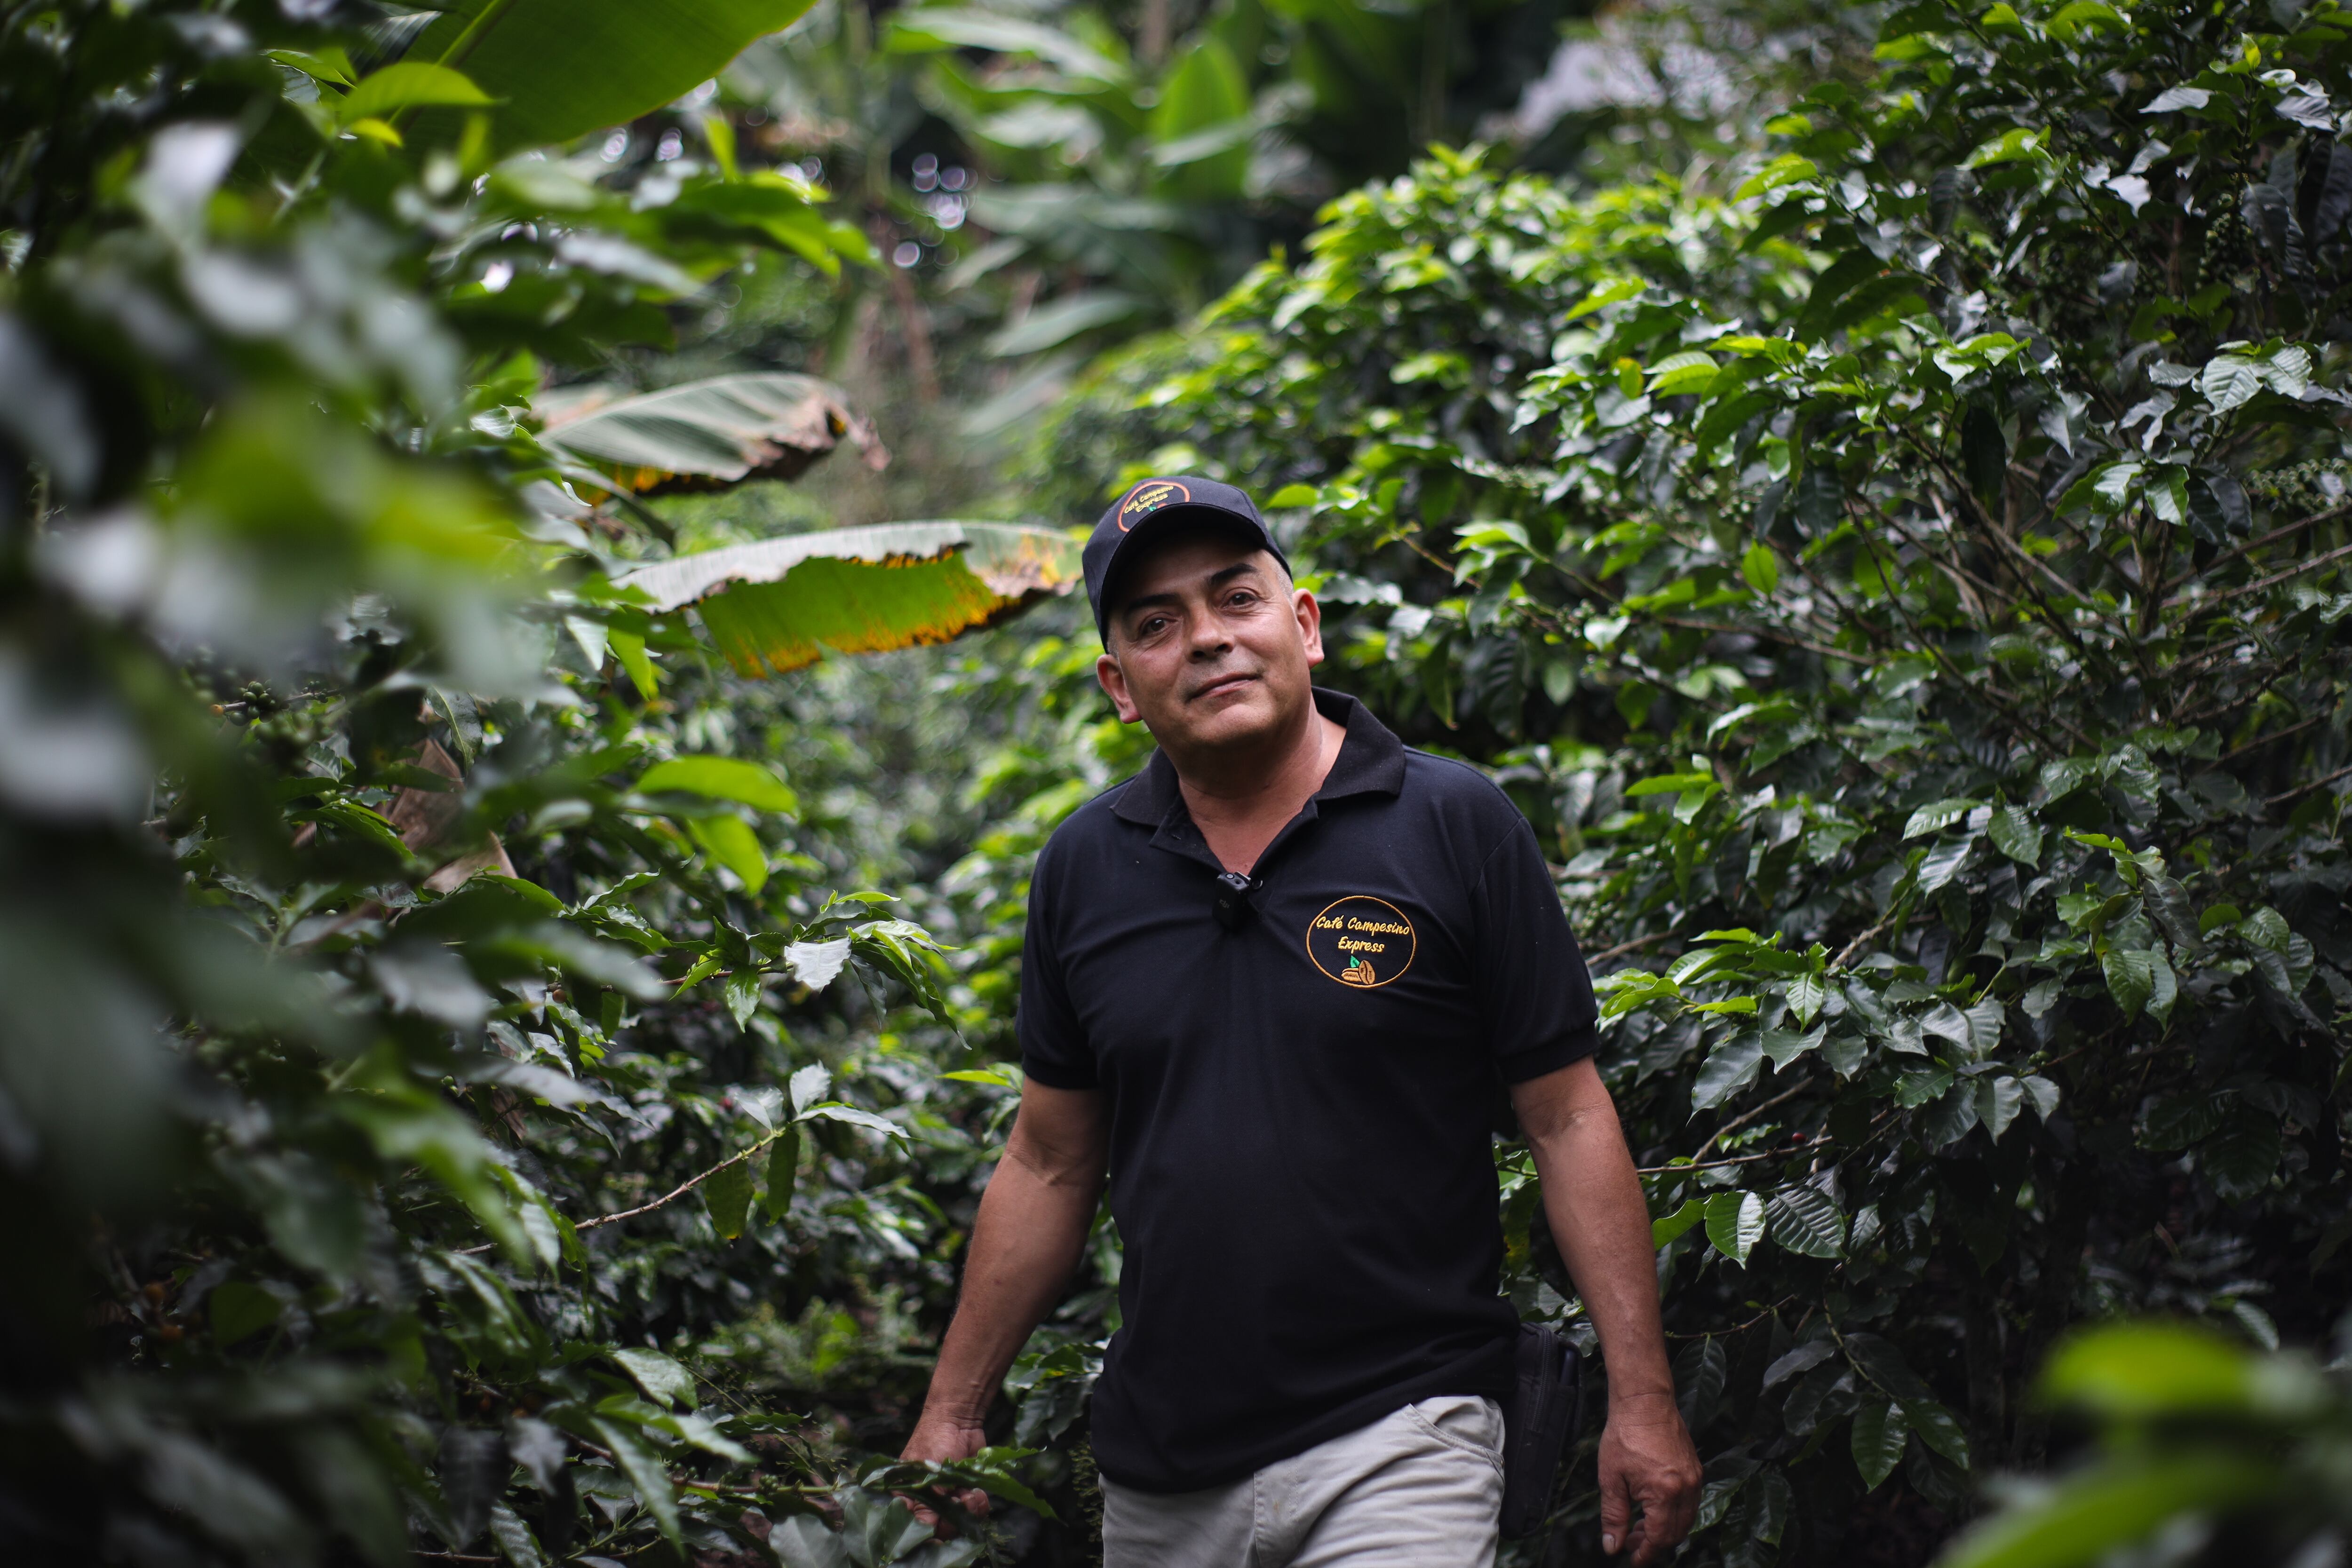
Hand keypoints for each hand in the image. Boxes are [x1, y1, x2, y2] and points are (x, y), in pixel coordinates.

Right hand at [896, 1411, 990, 1535]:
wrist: (959, 1419)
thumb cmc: (934, 1441)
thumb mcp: (927, 1473)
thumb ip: (928, 1503)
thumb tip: (928, 1530)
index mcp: (907, 1499)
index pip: (914, 1528)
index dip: (929, 1532)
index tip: (941, 1527)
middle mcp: (926, 1503)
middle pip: (940, 1530)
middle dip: (954, 1519)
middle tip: (961, 1500)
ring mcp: (948, 1499)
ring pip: (960, 1523)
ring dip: (969, 1511)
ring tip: (970, 1493)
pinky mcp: (966, 1493)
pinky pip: (974, 1512)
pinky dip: (978, 1504)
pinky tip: (977, 1491)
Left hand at [1597, 1393, 1701, 1566]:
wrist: (1644, 1402)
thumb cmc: (1625, 1435)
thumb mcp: (1611, 1479)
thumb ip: (1613, 1516)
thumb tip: (1612, 1546)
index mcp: (1665, 1492)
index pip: (1660, 1537)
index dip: (1646, 1553)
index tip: (1633, 1559)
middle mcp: (1686, 1488)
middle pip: (1676, 1532)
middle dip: (1654, 1543)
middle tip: (1632, 1542)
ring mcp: (1694, 1478)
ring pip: (1685, 1519)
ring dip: (1665, 1528)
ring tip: (1640, 1526)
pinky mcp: (1695, 1469)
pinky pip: (1690, 1502)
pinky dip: (1674, 1512)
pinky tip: (1653, 1508)